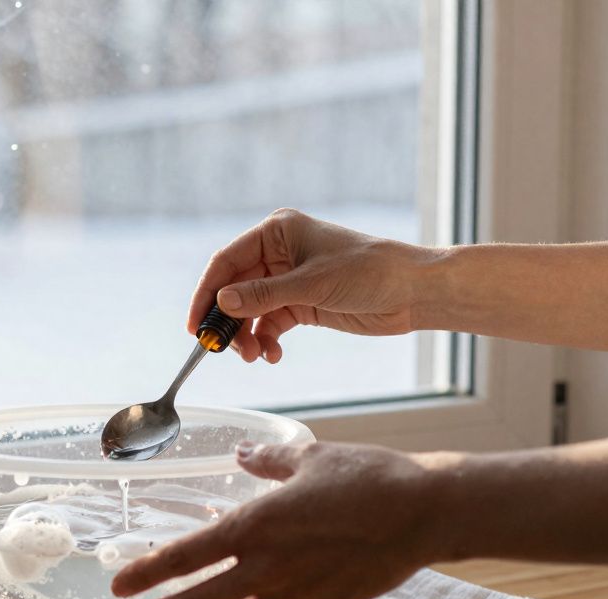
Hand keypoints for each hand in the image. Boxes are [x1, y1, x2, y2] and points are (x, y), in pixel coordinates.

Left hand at [111, 440, 446, 598]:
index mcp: (257, 523)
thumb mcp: (309, 456)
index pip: (186, 555)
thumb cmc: (368, 478)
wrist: (425, 513)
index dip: (148, 573)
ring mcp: (293, 593)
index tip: (119, 586)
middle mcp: (267, 565)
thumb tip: (242, 453)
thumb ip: (268, 460)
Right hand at [188, 209, 445, 362]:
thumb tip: (221, 304)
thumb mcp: (311, 284)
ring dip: (247, 336)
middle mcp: (278, 254)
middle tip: (225, 350)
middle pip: (234, 290)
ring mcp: (288, 280)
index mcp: (276, 233)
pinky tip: (272, 355)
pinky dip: (267, 341)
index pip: (226, 263)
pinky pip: (270, 324)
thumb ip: (263, 295)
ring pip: (250, 311)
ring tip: (254, 356)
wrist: (412, 292)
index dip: (207, 294)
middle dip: (228, 322)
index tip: (195, 326)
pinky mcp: (301, 304)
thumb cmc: (368, 272)